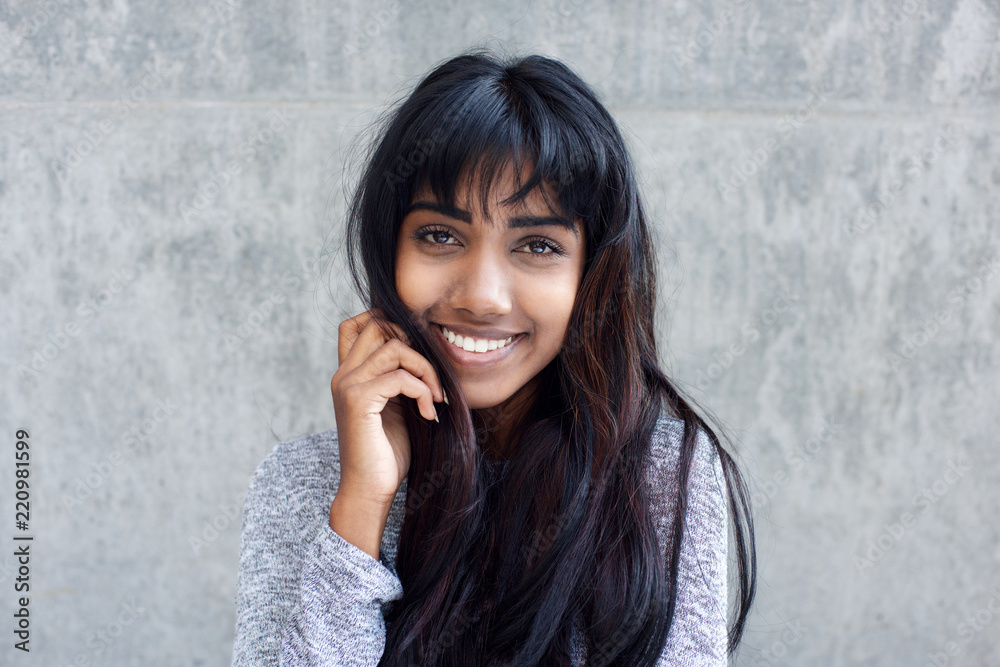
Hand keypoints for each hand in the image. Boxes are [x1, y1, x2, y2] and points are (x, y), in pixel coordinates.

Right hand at [330, 309, 444, 507]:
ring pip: (394, 347)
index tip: (417, 352)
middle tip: (430, 376)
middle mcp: (343, 375)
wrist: (370, 490)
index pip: (356, 323)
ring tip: (435, 397)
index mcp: (349, 374)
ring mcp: (348, 385)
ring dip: (425, 369)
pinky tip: (430, 414)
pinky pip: (401, 378)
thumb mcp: (396, 406)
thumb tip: (426, 351)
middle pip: (377, 324)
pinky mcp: (358, 401)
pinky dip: (423, 392)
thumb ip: (400, 377)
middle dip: (414, 343)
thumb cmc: (386, 452)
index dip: (388, 323)